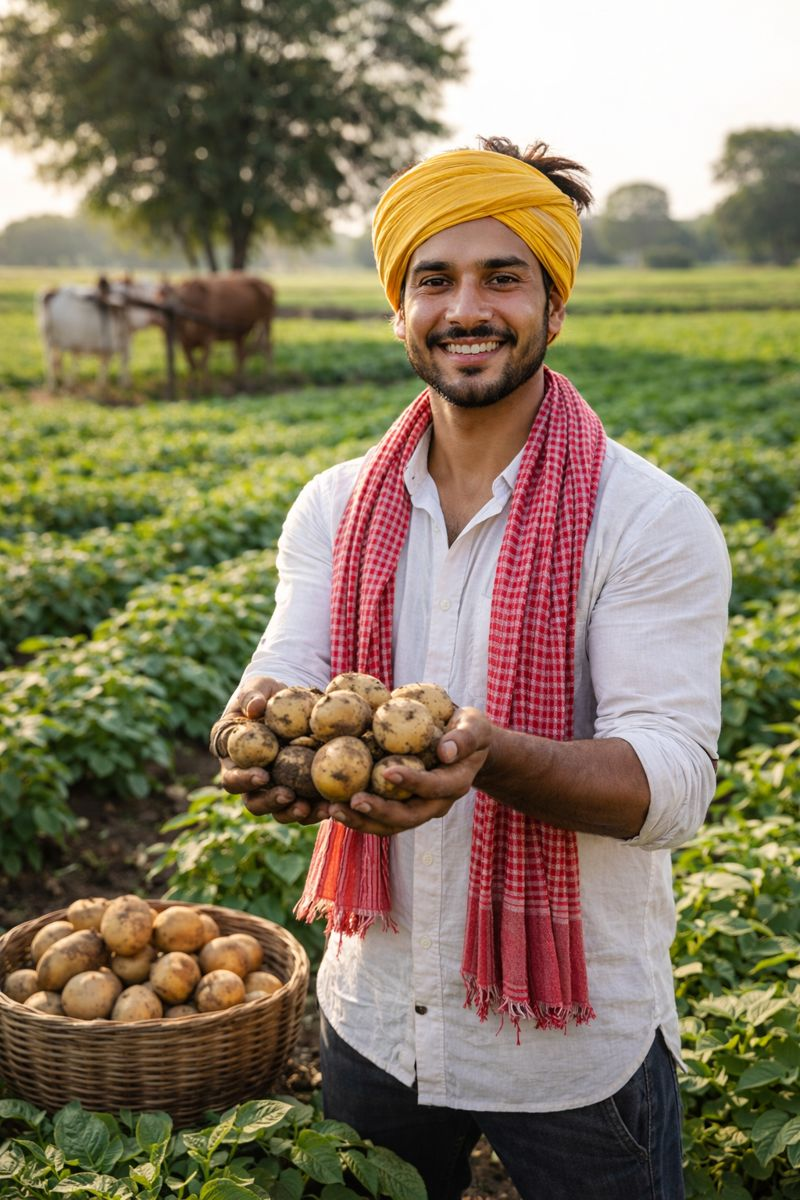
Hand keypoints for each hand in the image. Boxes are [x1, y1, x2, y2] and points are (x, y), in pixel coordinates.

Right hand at [213, 675, 332, 826]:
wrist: (287, 701)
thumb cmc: (265, 692)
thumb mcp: (258, 688)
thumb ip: (252, 695)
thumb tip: (255, 707)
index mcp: (232, 760)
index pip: (232, 778)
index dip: (244, 780)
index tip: (262, 775)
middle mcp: (250, 780)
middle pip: (255, 802)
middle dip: (271, 802)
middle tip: (289, 796)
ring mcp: (274, 787)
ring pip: (282, 810)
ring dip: (298, 813)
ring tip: (318, 808)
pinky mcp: (298, 788)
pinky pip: (306, 804)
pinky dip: (319, 807)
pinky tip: (335, 805)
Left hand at [327, 706, 493, 835]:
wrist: (465, 747)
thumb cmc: (469, 730)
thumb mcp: (474, 726)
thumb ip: (465, 738)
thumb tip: (446, 751)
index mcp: (455, 783)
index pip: (434, 787)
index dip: (413, 782)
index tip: (388, 772)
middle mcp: (436, 803)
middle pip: (408, 816)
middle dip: (380, 812)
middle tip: (353, 801)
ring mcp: (417, 808)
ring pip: (388, 825)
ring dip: (360, 820)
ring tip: (331, 810)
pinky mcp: (400, 806)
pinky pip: (376, 817)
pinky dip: (354, 814)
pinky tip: (327, 806)